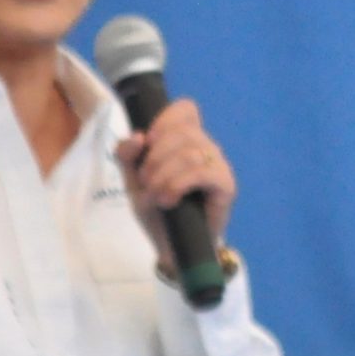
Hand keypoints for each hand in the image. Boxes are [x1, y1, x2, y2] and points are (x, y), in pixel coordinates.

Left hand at [113, 99, 236, 271]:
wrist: (170, 246)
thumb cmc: (156, 209)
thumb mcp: (132, 180)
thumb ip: (128, 155)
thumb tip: (138, 137)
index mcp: (186, 139)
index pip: (186, 109)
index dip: (165, 120)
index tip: (149, 143)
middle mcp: (206, 147)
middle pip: (182, 131)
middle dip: (155, 158)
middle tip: (146, 182)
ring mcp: (219, 164)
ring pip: (190, 153)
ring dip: (163, 176)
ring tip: (155, 196)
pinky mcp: (226, 185)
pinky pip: (204, 172)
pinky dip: (179, 184)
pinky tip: (169, 200)